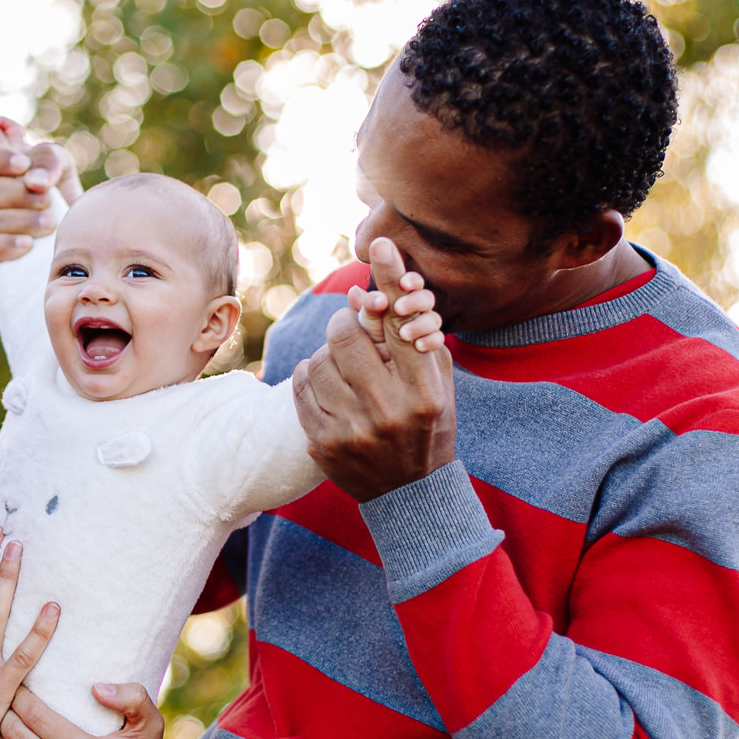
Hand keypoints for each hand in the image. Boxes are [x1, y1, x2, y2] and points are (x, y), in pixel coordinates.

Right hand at [0, 118, 82, 289]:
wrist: (63, 244)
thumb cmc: (56, 200)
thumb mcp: (59, 171)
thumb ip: (47, 158)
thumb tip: (33, 176)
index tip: (25, 164)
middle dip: (15, 194)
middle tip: (47, 200)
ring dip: (18, 221)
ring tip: (49, 224)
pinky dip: (4, 246)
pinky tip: (27, 245)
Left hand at [293, 237, 456, 502]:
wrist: (410, 495)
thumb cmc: (428, 425)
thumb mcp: (438, 383)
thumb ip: (417, 336)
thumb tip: (377, 288)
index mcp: (425, 393)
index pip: (401, 322)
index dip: (390, 279)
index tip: (381, 243)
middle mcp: (389, 412)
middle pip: (346, 335)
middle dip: (346, 324)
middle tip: (351, 328)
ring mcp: (353, 431)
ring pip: (319, 360)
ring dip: (327, 355)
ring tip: (343, 367)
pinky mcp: (323, 445)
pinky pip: (301, 388)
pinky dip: (311, 377)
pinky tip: (328, 386)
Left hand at [345, 259, 443, 361]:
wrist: (382, 374)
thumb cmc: (369, 343)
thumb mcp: (365, 325)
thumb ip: (365, 308)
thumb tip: (354, 291)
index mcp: (400, 299)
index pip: (410, 283)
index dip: (410, 280)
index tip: (403, 284)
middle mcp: (415, 312)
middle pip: (426, 298)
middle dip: (415, 300)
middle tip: (398, 308)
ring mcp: (425, 329)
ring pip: (433, 319)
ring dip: (420, 324)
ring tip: (403, 334)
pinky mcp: (431, 346)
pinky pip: (437, 340)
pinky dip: (431, 341)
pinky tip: (419, 346)